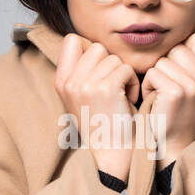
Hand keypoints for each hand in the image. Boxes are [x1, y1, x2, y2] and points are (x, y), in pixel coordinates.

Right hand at [54, 34, 139, 181]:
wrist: (111, 154)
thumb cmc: (102, 125)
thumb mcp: (80, 97)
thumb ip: (81, 72)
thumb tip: (91, 45)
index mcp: (61, 81)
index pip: (72, 40)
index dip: (90, 49)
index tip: (100, 70)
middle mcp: (70, 82)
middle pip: (97, 47)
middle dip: (111, 64)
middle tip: (115, 85)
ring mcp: (87, 85)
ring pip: (114, 58)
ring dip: (124, 74)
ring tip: (122, 95)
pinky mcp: (107, 89)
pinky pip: (125, 69)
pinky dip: (133, 82)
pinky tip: (130, 98)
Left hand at [141, 31, 194, 164]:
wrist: (172, 146)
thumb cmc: (177, 113)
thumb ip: (194, 61)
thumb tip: (182, 30)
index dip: (182, 51)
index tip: (179, 72)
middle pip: (178, 48)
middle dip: (166, 65)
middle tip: (168, 87)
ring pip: (164, 60)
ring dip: (155, 76)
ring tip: (161, 95)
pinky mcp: (177, 92)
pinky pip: (153, 72)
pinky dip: (148, 85)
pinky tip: (155, 100)